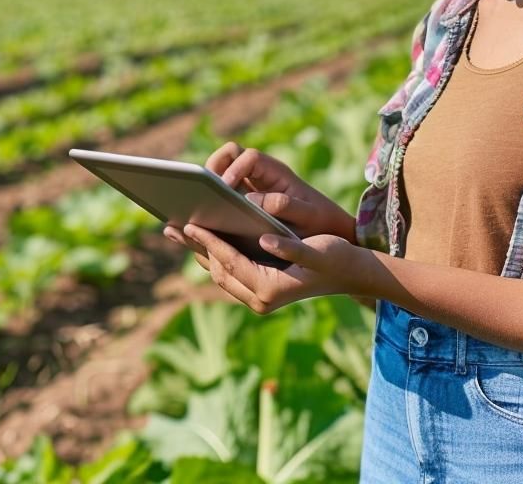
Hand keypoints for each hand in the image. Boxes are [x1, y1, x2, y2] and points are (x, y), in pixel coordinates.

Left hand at [162, 222, 372, 314]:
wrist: (352, 276)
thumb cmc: (337, 258)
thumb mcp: (318, 250)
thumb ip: (291, 248)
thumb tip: (265, 240)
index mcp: (269, 289)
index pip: (229, 262)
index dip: (208, 242)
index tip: (189, 224)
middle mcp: (260, 299)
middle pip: (217, 269)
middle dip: (194, 247)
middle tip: (170, 225)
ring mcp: (258, 298)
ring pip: (219, 273)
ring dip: (198, 252)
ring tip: (177, 231)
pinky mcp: (260, 290)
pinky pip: (228, 273)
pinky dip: (212, 256)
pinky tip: (202, 240)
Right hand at [205, 141, 356, 243]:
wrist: (328, 231)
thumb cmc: (321, 220)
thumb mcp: (309, 215)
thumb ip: (286, 205)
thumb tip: (252, 201)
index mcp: (275, 171)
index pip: (248, 157)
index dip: (234, 168)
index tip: (224, 186)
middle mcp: (260, 174)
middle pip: (227, 156)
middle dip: (212, 169)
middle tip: (201, 193)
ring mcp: (249, 186)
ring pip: (220, 174)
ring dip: (207, 186)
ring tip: (194, 206)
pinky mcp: (242, 201)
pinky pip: (221, 195)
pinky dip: (210, 202)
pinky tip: (201, 221)